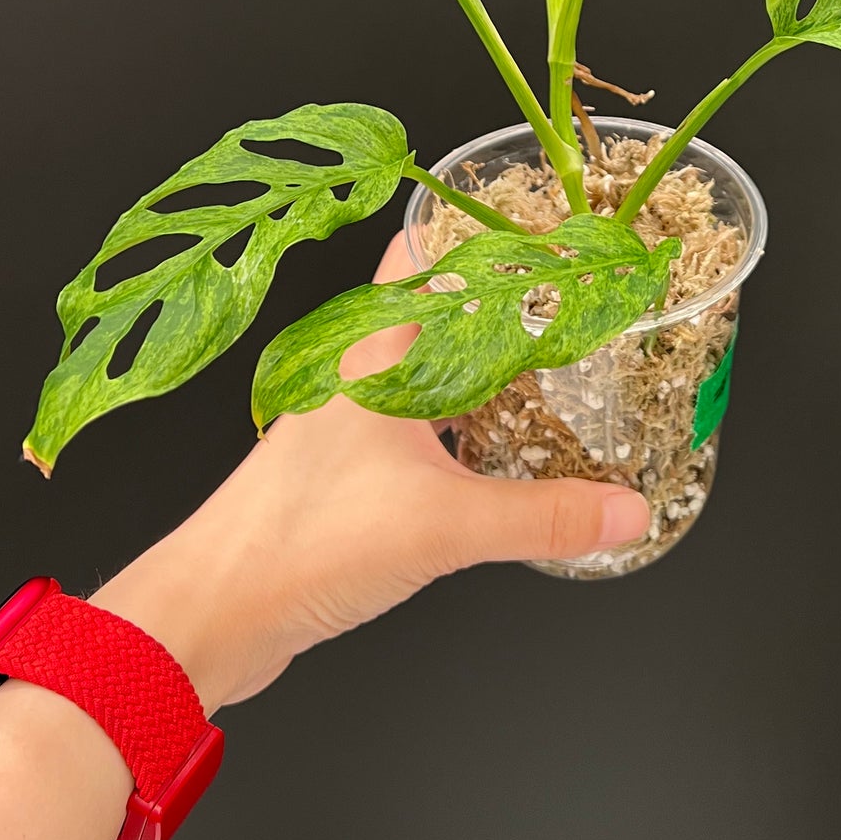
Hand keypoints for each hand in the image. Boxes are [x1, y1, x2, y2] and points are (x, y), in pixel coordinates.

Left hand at [95, 232, 648, 710]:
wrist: (215, 611)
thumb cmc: (298, 542)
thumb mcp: (444, 525)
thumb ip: (544, 516)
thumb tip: (626, 507)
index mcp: (374, 353)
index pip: (424, 254)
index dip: (481, 234)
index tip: (544, 228)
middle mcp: (358, 375)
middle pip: (436, 312)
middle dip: (500, 303)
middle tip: (569, 298)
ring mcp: (347, 423)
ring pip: (426, 371)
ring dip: (480, 366)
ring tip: (548, 368)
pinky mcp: (345, 474)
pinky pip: (416, 426)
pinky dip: (461, 424)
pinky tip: (494, 451)